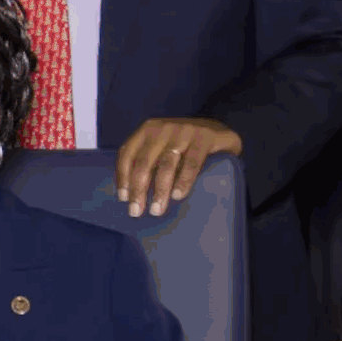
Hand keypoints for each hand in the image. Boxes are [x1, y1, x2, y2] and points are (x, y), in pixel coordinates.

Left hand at [113, 117, 242, 216]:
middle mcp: (162, 128)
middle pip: (144, 162)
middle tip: (136, 211)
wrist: (219, 129)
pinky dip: (183, 180)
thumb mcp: (162, 146)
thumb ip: (149, 160)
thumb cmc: (185, 144)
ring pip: (166, 164)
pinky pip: (191, 162)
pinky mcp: (204, 138)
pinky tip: (177, 195)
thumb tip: (131, 194)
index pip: (127, 153)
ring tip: (157, 209)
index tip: (123, 198)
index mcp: (147, 130)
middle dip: (138, 189)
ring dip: (159, 190)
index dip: (122, 176)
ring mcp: (183, 131)